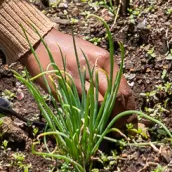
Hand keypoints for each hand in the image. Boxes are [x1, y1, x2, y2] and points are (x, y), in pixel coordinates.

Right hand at [20, 29, 134, 115]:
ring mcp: (75, 81)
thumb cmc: (70, 49)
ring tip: (105, 125)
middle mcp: (91, 69)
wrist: (41, 43)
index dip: (129, 109)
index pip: (123, 90)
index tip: (131, 121)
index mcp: (103, 59)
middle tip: (120, 128)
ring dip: (102, 119)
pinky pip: (78, 107)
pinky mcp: (61, 90)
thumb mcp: (93, 55)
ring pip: (96, 107)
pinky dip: (85, 116)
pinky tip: (87, 118)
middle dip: (119, 117)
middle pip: (113, 100)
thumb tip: (123, 101)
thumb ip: (107, 74)